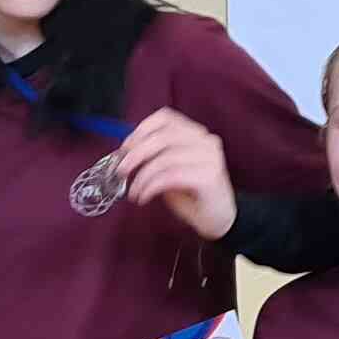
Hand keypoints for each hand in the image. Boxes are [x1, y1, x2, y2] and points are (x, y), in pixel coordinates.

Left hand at [113, 108, 235, 238]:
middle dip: (136, 153)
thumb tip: (125, 153)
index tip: (124, 148)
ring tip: (134, 192)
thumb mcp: (168, 170)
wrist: (217, 220)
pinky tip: (144, 197)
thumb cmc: (191, 196)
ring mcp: (210, 158)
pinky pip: (171, 176)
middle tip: (121, 171)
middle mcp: (206, 141)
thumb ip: (153, 156)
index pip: (166, 118)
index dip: (141, 130)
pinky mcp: (209, 177)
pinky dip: (151, 187)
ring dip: (142, 177)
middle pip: (164, 136)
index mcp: (196, 133)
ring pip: (165, 158)